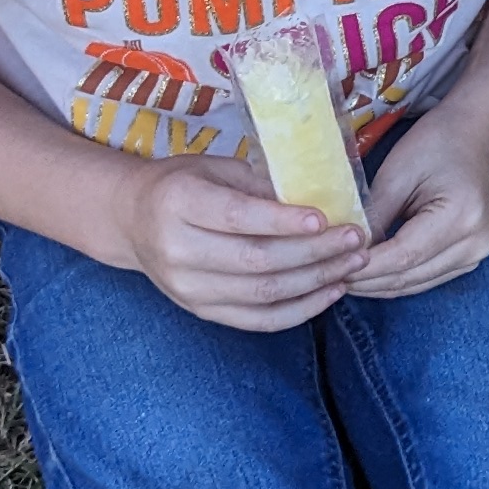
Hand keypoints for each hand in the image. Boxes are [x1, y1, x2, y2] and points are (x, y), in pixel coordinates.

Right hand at [111, 152, 367, 329]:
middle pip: (256, 261)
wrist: (133, 221)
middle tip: (355, 240)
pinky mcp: (201, 311)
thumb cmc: (182, 185)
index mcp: (179, 203)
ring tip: (352, 264)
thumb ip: (260, 184)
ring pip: (262, 294)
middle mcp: (178, 250)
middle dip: (314, 253)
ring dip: (316, 282)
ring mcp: (188, 289)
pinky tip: (330, 291)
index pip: (238, 219)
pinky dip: (299, 310)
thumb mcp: (214, 168)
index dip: (284, 222)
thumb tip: (320, 196)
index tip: (325, 217)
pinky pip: (257, 321)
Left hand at [349, 117, 488, 296]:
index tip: (331, 265)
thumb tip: (346, 251)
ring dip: (377, 285)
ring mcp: (474, 256)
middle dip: (367, 281)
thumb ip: (374, 216)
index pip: (404, 255)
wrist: (471, 136)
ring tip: (342, 278)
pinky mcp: (468, 260)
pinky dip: (394, 280)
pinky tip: (368, 276)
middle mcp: (475, 244)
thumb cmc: (434, 144)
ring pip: (415, 284)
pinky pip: (424, 279)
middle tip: (328, 276)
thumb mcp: (396, 173)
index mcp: (461, 217)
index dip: (366, 266)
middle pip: (410, 276)